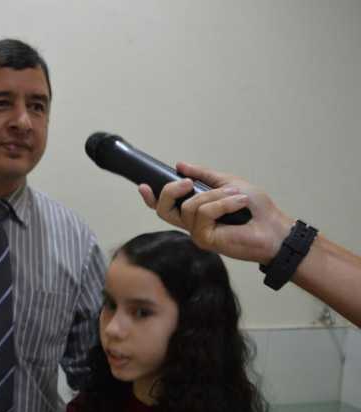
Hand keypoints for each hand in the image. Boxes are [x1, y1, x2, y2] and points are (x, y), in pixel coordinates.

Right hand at [138, 161, 293, 264]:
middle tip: (187, 182)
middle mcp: (192, 223)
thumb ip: (204, 176)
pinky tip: (238, 204)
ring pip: (189, 207)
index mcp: (196, 211)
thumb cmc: (256, 209)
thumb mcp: (228, 183)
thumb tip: (180, 165)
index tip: (143, 185)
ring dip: (215, 195)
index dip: (151, 198)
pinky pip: (204, 213)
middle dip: (170, 191)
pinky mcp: (205, 239)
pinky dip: (222, 204)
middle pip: (164, 209)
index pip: (166, 207)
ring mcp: (197, 233)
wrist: (275, 227)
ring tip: (237, 197)